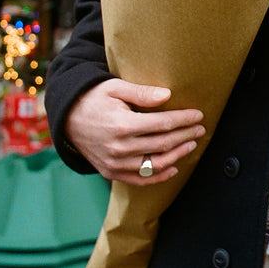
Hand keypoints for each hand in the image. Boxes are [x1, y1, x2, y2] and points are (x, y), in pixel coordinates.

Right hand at [65, 78, 204, 185]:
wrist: (67, 119)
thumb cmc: (93, 99)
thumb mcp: (115, 88)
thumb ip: (142, 93)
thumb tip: (168, 95)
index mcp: (123, 125)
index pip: (163, 124)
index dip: (184, 119)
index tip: (198, 115)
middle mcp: (120, 148)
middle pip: (163, 144)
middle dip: (186, 135)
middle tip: (201, 129)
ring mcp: (115, 163)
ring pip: (155, 164)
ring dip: (178, 155)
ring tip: (192, 144)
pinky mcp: (111, 173)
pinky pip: (140, 179)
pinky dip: (159, 176)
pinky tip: (174, 168)